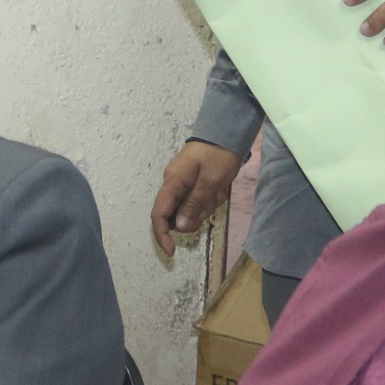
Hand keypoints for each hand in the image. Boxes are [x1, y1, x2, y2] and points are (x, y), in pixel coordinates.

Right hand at [151, 140, 243, 260]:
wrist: (226, 133)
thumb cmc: (218, 155)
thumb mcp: (210, 181)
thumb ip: (194, 204)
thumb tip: (180, 228)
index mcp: (173, 182)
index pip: (159, 214)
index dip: (162, 235)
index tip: (172, 251)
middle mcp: (173, 184)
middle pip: (177, 215)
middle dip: (196, 215)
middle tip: (213, 201)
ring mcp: (182, 184)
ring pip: (190, 209)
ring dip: (206, 206)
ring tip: (219, 190)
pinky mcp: (192, 183)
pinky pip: (198, 201)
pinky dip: (209, 200)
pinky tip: (219, 189)